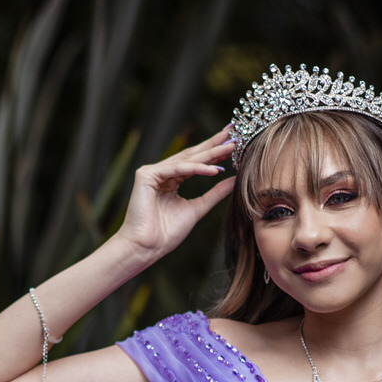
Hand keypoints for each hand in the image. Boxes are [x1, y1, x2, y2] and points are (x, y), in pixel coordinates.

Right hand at [114, 128, 235, 258]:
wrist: (146, 247)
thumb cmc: (166, 233)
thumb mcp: (198, 209)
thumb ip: (215, 193)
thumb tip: (235, 180)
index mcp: (171, 180)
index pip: (196, 162)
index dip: (215, 152)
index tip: (235, 144)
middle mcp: (161, 173)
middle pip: (191, 156)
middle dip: (213, 145)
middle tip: (234, 133)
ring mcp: (152, 173)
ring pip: (186, 160)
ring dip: (209, 153)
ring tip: (230, 147)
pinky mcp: (146, 175)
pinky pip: (176, 169)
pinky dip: (196, 169)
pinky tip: (214, 170)